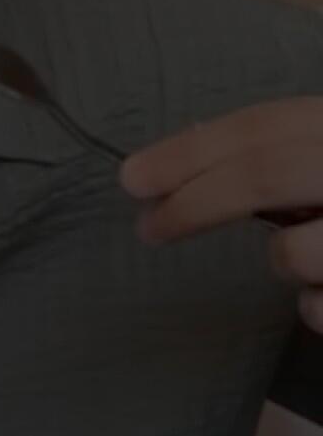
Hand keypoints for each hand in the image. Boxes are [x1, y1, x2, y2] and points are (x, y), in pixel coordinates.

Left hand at [119, 97, 322, 331]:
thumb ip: (288, 158)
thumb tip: (186, 159)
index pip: (268, 124)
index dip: (192, 150)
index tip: (132, 178)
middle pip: (268, 172)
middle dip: (197, 202)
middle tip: (149, 229)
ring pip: (296, 252)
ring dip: (288, 261)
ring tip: (310, 259)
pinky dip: (319, 310)